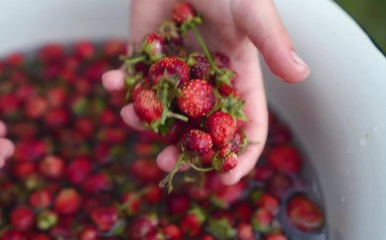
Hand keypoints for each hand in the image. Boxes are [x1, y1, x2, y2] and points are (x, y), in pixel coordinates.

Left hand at [102, 0, 309, 184]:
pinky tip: (113, 81)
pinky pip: (133, 78)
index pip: (244, 123)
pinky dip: (121, 82)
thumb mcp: (251, 12)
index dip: (240, 153)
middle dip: (182, 148)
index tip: (226, 176)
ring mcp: (174, 70)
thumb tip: (301, 74)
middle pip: (198, 128)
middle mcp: (205, 81)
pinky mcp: (147, 55)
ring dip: (143, 118)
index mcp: (237, 77)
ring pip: (161, 109)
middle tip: (166, 162)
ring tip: (130, 118)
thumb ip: (273, 42)